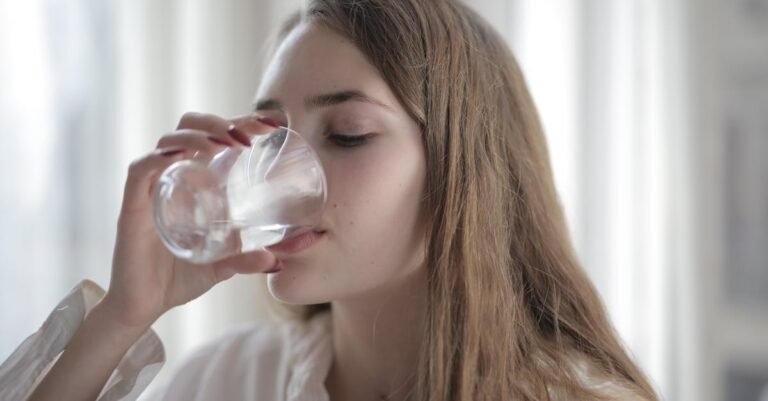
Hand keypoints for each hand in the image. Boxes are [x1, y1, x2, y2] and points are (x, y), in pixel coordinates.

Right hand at [102, 112, 277, 329]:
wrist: (142, 307)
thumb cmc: (178, 278)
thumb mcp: (222, 266)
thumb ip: (246, 260)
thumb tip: (277, 260)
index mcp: (194, 182)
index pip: (214, 137)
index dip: (240, 123)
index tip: (270, 125)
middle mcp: (172, 177)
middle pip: (188, 127)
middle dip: (218, 122)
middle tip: (247, 136)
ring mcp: (151, 189)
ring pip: (167, 141)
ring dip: (197, 135)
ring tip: (224, 144)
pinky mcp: (132, 207)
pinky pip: (140, 170)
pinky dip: (159, 157)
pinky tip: (181, 156)